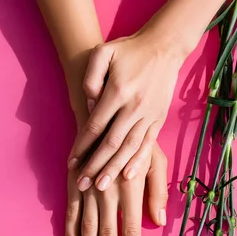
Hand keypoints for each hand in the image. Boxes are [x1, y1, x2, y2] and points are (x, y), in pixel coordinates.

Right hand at [65, 116, 167, 235]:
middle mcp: (107, 192)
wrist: (102, 114)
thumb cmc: (134, 140)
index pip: (131, 230)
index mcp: (130, 188)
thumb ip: (157, 192)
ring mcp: (87, 189)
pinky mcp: (73, 186)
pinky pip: (71, 215)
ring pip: (87, 230)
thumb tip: (158, 222)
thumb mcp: (155, 161)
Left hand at [67, 27, 183, 192]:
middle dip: (95, 166)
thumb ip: (91, 76)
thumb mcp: (104, 52)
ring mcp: (149, 116)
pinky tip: (129, 176)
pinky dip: (138, 161)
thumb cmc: (129, 50)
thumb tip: (89, 103)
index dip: (82, 146)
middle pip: (111, 143)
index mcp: (118, 91)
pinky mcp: (158, 120)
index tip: (72, 163)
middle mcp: (134, 107)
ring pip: (129, 148)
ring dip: (114, 169)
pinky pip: (148, 145)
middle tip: (83, 185)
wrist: (164, 48)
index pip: (95, 126)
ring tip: (101, 187)